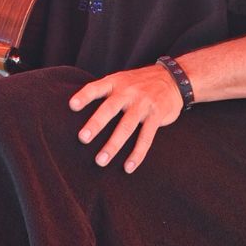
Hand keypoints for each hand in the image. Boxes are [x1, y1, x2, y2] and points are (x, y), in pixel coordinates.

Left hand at [68, 64, 183, 173]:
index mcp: (116, 82)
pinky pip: (146, 137)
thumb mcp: (122, 79)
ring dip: (113, 145)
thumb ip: (106, 92)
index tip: (72, 106)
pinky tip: (128, 167)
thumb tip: (77, 107)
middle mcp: (128, 92)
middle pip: (110, 108)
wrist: (173, 78)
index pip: (96, 87)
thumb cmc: (140, 83)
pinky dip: (137, 153)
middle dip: (96, 124)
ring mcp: (143, 104)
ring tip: (100, 161)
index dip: (84, 96)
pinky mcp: (156, 115)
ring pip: (127, 126)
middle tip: (82, 138)